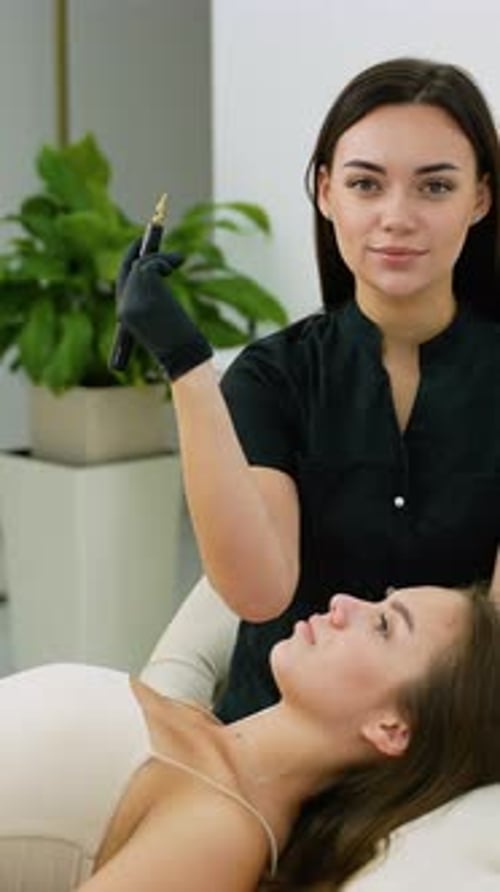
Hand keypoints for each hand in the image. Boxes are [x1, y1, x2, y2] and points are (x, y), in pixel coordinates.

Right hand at [116, 240, 212, 380]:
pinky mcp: (145, 292)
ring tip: (179, 260)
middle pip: (127, 269)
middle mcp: (124, 306)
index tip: (140, 250)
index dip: (132, 264)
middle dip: (136, 250)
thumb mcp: (162, 326)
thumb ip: (154, 305)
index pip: (123, 282)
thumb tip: (160, 276)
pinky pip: (152, 264)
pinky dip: (167, 258)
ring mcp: (133, 299)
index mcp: (125, 315)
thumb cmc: (180, 349)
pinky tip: (180, 261)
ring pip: (142, 265)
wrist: (185, 359)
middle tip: (149, 233)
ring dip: (161, 258)